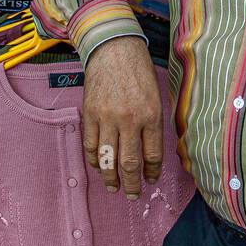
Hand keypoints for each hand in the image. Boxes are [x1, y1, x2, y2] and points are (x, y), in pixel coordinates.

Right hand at [83, 36, 163, 199]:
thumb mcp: (156, 97)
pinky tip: (99, 166)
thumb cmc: (138, 72)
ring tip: (114, 187)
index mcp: (151, 116)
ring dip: (110, 178)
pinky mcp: (89, 114)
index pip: (152, 155)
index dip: (152, 172)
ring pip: (107, 159)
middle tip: (132, 195)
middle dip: (131, 184)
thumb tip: (149, 154)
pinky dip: (94, 160)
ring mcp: (106, 118)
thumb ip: (153, 125)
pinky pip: (90, 145)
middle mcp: (129, 120)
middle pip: (129, 163)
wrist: (114, 49)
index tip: (150, 180)